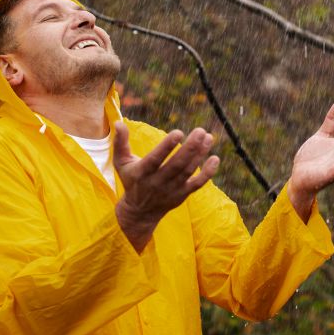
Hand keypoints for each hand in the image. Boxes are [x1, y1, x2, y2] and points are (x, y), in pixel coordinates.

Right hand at [113, 122, 219, 252]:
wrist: (139, 212)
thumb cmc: (131, 180)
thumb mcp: (121, 163)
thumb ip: (120, 143)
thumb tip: (118, 122)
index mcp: (142, 172)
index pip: (155, 159)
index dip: (167, 147)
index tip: (178, 132)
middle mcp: (157, 182)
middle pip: (176, 165)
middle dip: (190, 147)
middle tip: (200, 130)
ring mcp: (171, 190)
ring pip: (188, 171)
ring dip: (200, 154)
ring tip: (208, 137)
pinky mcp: (182, 195)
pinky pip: (197, 184)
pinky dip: (207, 173)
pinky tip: (215, 158)